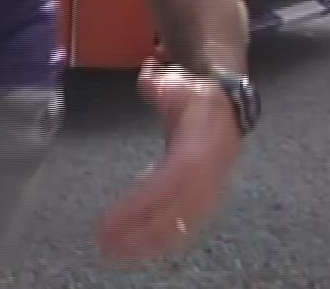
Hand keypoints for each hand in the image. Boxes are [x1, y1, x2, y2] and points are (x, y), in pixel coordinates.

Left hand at [96, 65, 243, 263]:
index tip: (110, 220)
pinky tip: (136, 248)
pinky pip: (182, 228)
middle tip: (104, 244)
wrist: (226, 107)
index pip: (165, 187)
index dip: (138, 207)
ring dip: (145, 243)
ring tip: (113, 251)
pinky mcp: (203, 201)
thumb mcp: (179, 84)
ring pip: (177, 228)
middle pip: (170, 216)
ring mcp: (206, 194)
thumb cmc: (196, 97)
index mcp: (197, 154)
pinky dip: (159, 240)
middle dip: (137, 233)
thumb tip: (151, 77)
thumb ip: (161, 84)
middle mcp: (204, 181)